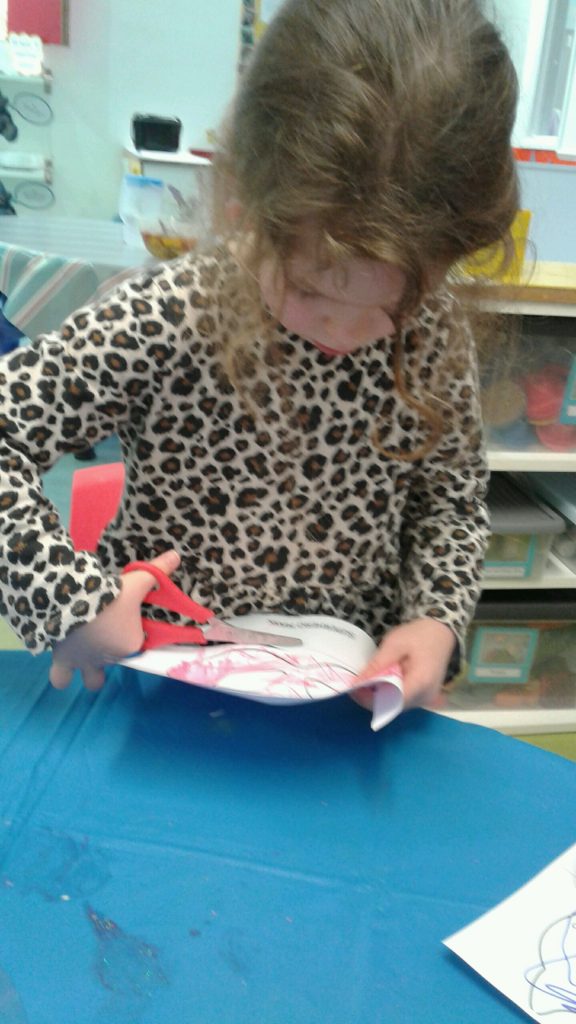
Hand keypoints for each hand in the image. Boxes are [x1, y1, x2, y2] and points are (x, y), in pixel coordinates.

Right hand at [49, 549, 180, 691]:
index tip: (127, 619)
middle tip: (107, 635)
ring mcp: (87, 663)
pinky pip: (61, 679)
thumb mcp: (137, 580)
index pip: (138, 644)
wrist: (72, 601)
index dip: (134, 634)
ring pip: (93, 682)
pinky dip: (62, 675)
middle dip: (113, 654)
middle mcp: (111, 659)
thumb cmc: (111, 595)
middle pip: (116, 662)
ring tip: (88, 656)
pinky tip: (63, 664)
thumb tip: (176, 555)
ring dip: (92, 673)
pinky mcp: (63, 662)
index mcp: (131, 644)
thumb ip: (157, 570)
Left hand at [351, 617, 455, 711]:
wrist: (441, 632)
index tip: (354, 689)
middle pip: (393, 707)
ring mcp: (426, 699)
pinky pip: (402, 700)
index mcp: (421, 683)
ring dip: (379, 696)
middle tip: (356, 683)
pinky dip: (388, 693)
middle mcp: (425, 697)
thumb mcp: (394, 644)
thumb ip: (377, 665)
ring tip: (365, 681)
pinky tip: (379, 681)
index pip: (391, 702)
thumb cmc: (420, 634)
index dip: (370, 699)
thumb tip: (357, 683)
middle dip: (371, 698)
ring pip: (396, 705)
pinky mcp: (423, 696)